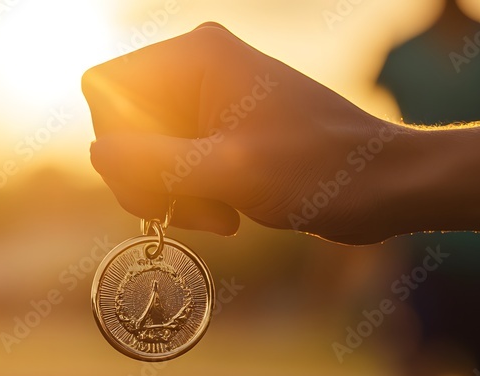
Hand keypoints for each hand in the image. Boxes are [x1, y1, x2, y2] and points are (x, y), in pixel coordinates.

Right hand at [82, 22, 408, 242]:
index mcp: (198, 55)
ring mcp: (211, 101)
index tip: (155, 187)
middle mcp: (199, 68)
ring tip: (221, 217)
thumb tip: (94, 151)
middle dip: (149, 177)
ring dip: (172, 195)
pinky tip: (230, 216)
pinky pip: (176, 165)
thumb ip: (153, 162)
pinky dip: (191, 197)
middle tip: (190, 212)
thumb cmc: (319, 172)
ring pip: (147, 152)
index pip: (106, 90)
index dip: (117, 145)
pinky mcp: (224, 132)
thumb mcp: (228, 172)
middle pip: (123, 125)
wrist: (385, 185)